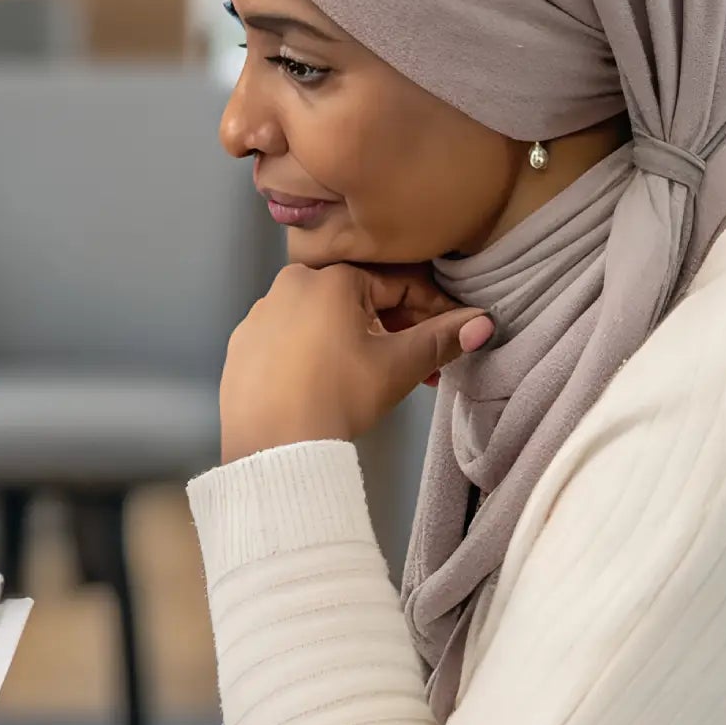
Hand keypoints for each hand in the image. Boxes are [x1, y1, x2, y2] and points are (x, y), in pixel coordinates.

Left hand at [219, 263, 491, 462]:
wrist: (272, 446)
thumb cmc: (337, 397)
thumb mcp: (397, 366)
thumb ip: (441, 339)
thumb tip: (483, 323)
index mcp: (331, 278)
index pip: (398, 285)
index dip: (433, 310)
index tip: (452, 334)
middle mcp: (290, 284)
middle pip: (360, 300)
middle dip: (397, 332)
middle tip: (423, 366)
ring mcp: (260, 314)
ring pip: (324, 320)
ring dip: (358, 342)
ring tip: (379, 378)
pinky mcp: (242, 344)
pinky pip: (291, 339)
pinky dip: (317, 353)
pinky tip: (330, 382)